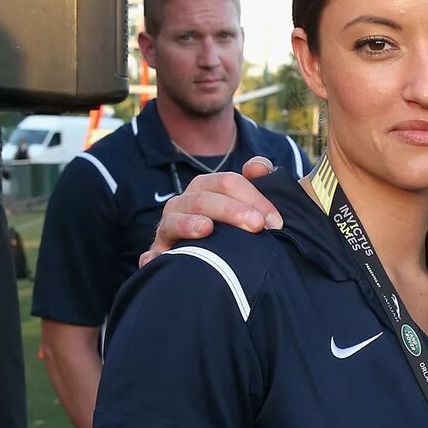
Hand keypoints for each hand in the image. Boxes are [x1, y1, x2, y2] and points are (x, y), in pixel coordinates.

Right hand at [138, 157, 283, 266]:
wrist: (214, 256)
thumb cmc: (236, 222)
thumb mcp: (251, 199)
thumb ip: (259, 176)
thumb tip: (257, 167)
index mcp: (207, 187)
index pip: (229, 183)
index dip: (254, 197)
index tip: (275, 221)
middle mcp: (185, 203)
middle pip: (205, 199)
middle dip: (232, 210)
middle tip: (257, 226)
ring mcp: (169, 226)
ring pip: (175, 220)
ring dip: (189, 223)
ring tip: (207, 229)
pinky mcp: (159, 251)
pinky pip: (152, 253)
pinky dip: (152, 256)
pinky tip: (156, 259)